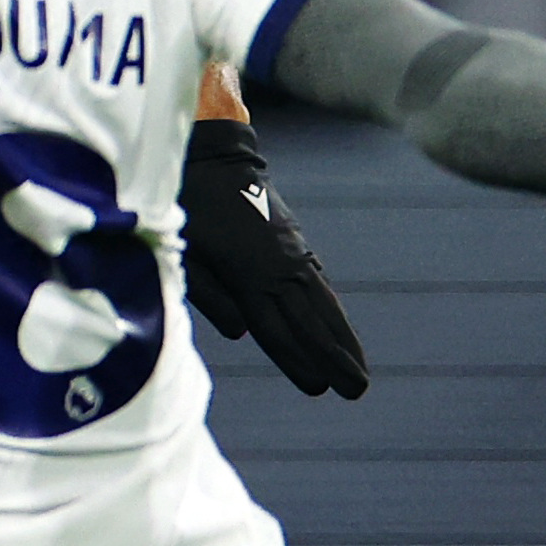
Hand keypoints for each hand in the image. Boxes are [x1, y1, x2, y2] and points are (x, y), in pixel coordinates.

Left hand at [178, 119, 368, 398]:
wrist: (216, 155)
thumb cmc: (189, 206)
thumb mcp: (185, 252)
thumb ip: (210, 295)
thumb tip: (241, 332)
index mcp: (248, 275)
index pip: (276, 328)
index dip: (298, 360)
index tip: (320, 389)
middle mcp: (278, 266)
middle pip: (310, 321)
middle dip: (335, 358)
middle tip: (358, 390)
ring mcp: (292, 252)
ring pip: (322, 301)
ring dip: (343, 336)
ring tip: (361, 367)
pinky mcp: (294, 240)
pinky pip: (319, 281)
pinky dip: (332, 307)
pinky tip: (339, 324)